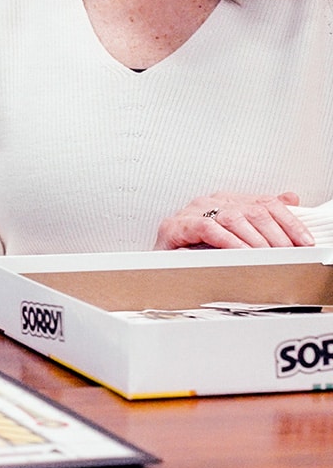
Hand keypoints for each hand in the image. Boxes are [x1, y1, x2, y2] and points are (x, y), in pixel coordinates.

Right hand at [155, 191, 311, 250]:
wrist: (162, 269)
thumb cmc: (196, 252)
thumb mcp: (234, 234)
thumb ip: (261, 215)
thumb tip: (290, 198)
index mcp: (226, 201)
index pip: (265, 203)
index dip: (289, 222)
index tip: (304, 242)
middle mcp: (210, 202)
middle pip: (253, 210)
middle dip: (275, 235)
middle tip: (287, 254)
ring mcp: (191, 212)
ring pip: (233, 217)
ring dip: (254, 240)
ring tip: (267, 256)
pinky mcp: (175, 226)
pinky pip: (206, 227)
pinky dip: (227, 240)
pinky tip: (239, 252)